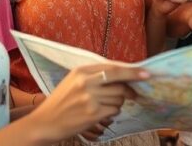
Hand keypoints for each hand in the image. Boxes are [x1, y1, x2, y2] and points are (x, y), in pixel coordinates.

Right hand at [31, 63, 146, 140]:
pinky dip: (112, 111)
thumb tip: (124, 73)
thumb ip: (96, 75)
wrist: (45, 122)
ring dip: (118, 102)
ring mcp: (89, 99)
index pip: (114, 68)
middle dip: (131, 89)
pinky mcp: (92, 114)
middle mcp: (85, 82)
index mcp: (81, 71)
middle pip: (120, 83)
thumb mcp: (73, 81)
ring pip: (119, 98)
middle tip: (135, 93)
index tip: (146, 74)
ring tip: (105, 104)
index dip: (132, 71)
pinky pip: (114, 110)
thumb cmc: (61, 101)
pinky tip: (102, 112)